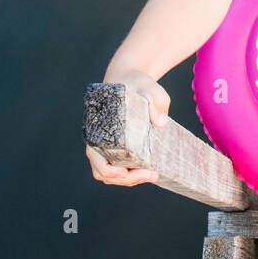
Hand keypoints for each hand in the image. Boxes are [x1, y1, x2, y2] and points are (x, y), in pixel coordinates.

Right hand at [85, 70, 169, 185]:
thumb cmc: (138, 84)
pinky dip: (131, 173)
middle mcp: (98, 139)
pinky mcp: (116, 147)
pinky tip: (148, 169)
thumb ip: (156, 101)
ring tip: (153, 174)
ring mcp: (106, 145)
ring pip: (110, 173)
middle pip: (104, 172)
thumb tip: (160, 122)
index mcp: (98, 128)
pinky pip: (118, 167)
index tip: (127, 172)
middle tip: (152, 175)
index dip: (110, 171)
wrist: (132, 79)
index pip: (97, 159)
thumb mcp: (150, 88)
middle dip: (127, 179)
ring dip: (130, 179)